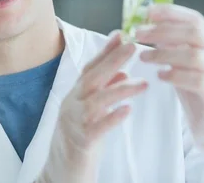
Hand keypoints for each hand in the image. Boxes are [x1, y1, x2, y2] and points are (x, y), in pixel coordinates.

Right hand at [38, 31, 147, 181]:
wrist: (61, 172)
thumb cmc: (78, 141)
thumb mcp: (90, 113)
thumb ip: (103, 93)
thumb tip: (122, 74)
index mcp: (74, 96)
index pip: (89, 68)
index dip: (105, 51)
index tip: (121, 35)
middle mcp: (71, 105)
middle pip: (92, 78)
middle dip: (113, 61)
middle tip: (133, 46)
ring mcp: (74, 123)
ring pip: (96, 101)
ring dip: (120, 90)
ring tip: (143, 84)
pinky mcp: (81, 142)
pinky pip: (97, 128)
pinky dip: (112, 118)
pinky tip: (127, 111)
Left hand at [136, 4, 203, 152]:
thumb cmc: (193, 84)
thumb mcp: (182, 59)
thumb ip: (170, 43)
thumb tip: (143, 26)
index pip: (195, 19)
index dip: (171, 13)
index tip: (147, 12)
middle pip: (194, 33)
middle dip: (162, 31)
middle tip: (138, 34)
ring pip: (194, 56)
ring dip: (164, 54)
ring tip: (143, 57)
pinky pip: (197, 80)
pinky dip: (175, 75)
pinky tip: (160, 76)